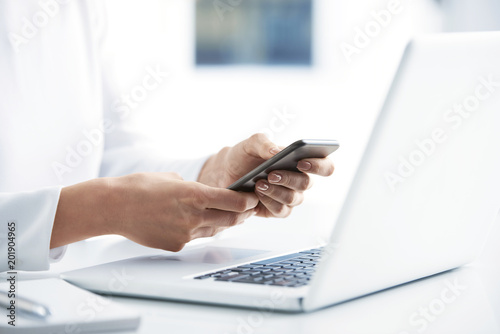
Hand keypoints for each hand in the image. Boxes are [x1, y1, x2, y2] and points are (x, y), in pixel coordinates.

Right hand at [51, 172, 257, 251]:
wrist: (113, 207)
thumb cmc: (139, 187)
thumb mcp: (172, 178)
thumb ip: (194, 189)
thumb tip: (206, 195)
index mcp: (194, 194)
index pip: (233, 201)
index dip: (247, 202)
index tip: (253, 199)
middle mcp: (193, 216)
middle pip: (230, 219)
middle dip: (242, 215)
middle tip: (246, 210)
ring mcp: (185, 234)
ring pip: (214, 230)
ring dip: (223, 223)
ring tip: (227, 216)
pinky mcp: (176, 245)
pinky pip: (195, 238)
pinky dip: (200, 230)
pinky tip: (196, 223)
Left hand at [198, 134, 334, 217]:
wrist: (224, 173)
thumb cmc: (243, 156)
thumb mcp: (250, 144)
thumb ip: (263, 143)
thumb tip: (277, 151)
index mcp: (301, 160)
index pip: (324, 165)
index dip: (320, 165)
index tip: (303, 161)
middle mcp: (299, 180)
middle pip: (307, 183)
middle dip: (290, 179)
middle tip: (272, 174)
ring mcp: (289, 196)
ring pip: (294, 199)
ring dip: (277, 192)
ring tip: (259, 184)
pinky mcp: (277, 209)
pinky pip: (281, 211)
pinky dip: (270, 203)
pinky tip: (258, 194)